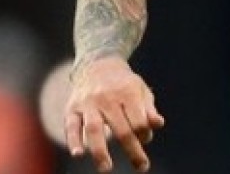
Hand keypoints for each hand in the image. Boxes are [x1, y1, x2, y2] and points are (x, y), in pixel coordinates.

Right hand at [66, 56, 164, 171]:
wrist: (97, 65)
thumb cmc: (124, 84)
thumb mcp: (141, 91)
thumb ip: (148, 109)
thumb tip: (158, 125)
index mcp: (128, 93)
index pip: (139, 120)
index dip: (144, 134)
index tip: (145, 140)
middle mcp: (108, 99)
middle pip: (121, 128)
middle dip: (132, 150)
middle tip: (142, 167)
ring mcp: (88, 103)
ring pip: (94, 129)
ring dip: (100, 151)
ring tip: (106, 169)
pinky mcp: (72, 108)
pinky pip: (71, 125)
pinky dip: (73, 140)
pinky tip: (78, 154)